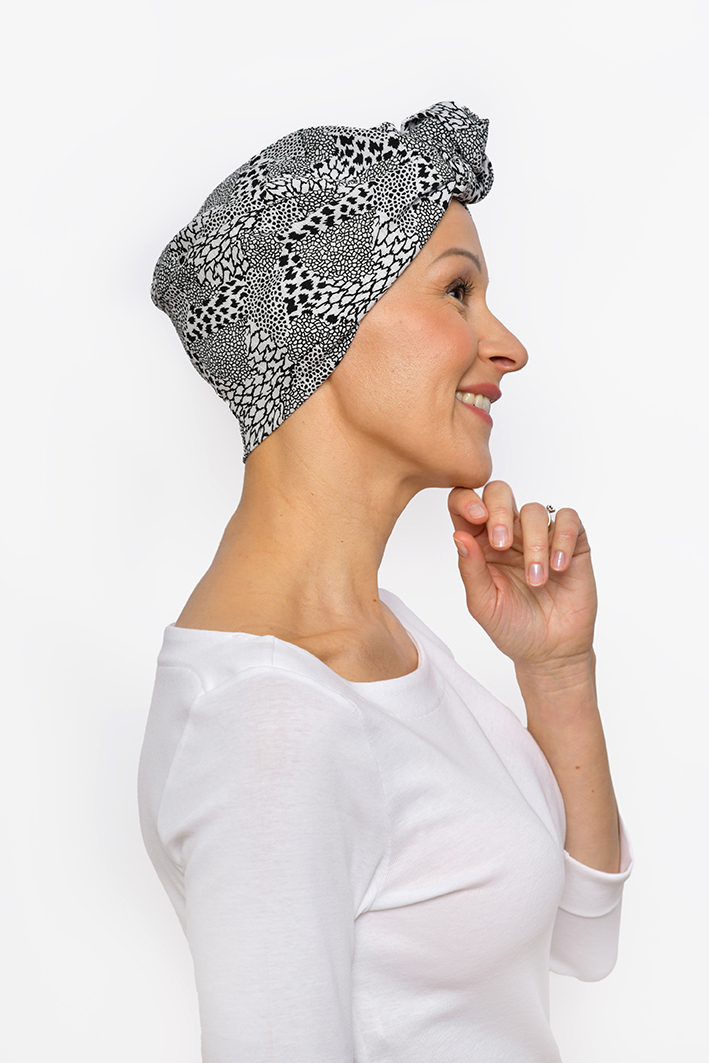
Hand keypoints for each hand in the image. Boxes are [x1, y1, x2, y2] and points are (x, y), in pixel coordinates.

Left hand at [448, 480, 596, 668]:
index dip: (466, 500)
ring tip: (536, 580)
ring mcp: (539, 535)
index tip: (475, 518)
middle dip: (499, 511)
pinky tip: (558, 566)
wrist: (550, 651)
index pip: (465, 505)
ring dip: (534, 543)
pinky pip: (568, 519)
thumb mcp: (483, 604)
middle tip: (502, 544)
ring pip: (534, 510)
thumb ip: (470, 569)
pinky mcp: (571, 542)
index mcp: (480, 543)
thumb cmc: (512, 627)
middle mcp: (509, 532)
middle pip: (499, 492)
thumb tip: (459, 535)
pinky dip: (563, 538)